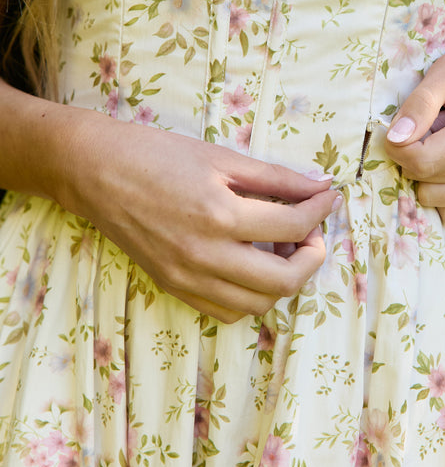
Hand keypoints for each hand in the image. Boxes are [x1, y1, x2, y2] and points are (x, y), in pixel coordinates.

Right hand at [58, 113, 341, 322]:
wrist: (95, 172)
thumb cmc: (157, 155)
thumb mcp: (221, 157)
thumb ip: (275, 177)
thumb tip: (320, 186)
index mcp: (220, 214)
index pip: (293, 225)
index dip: (321, 210)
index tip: (328, 196)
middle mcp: (205, 256)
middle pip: (284, 280)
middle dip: (312, 255)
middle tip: (311, 229)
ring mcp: (188, 278)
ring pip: (259, 304)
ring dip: (284, 279)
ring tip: (281, 245)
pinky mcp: (174, 287)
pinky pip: (227, 311)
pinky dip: (251, 296)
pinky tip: (252, 264)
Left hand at [384, 36, 444, 224]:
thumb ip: (420, 103)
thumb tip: (394, 139)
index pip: (423, 162)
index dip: (398, 146)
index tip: (400, 125)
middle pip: (426, 183)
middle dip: (415, 156)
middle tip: (433, 125)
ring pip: (434, 201)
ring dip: (428, 172)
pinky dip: (440, 190)